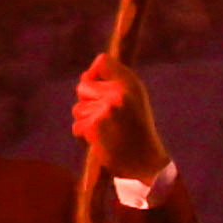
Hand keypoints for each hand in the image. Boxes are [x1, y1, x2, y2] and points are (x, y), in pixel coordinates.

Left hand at [70, 56, 153, 186]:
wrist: (145, 161)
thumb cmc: (137, 130)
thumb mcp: (134, 99)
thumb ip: (114, 84)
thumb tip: (84, 77)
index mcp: (130, 82)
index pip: (102, 61)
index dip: (94, 74)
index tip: (99, 89)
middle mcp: (118, 92)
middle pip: (83, 85)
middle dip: (87, 101)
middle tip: (106, 117)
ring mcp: (105, 109)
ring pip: (78, 108)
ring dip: (86, 121)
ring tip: (106, 130)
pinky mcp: (94, 126)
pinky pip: (77, 126)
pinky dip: (84, 136)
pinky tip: (101, 141)